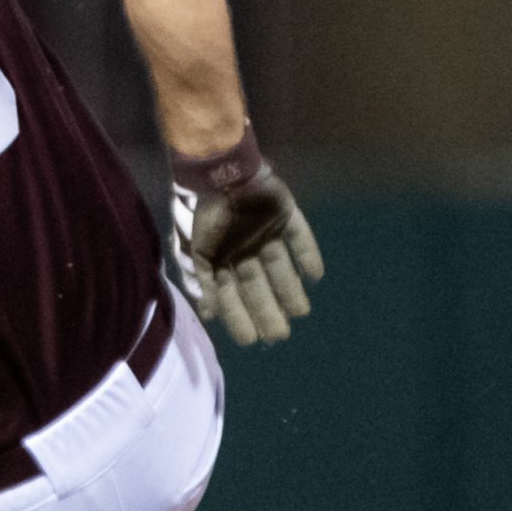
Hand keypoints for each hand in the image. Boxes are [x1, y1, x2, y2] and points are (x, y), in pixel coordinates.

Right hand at [170, 129, 323, 345]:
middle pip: (258, 285)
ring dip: (290, 290)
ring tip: (301, 312)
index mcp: (221, 258)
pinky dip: (309, 255)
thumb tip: (210, 315)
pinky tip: (316, 276)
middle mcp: (244, 249)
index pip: (232, 295)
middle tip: (280, 335)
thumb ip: (203, 282)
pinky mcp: (286, 215)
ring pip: (280, 267)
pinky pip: (301, 237)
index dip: (241, 317)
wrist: (219, 170)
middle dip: (268, 310)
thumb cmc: (203, 213)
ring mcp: (265, 233)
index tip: (250, 340)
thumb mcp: (194, 252)